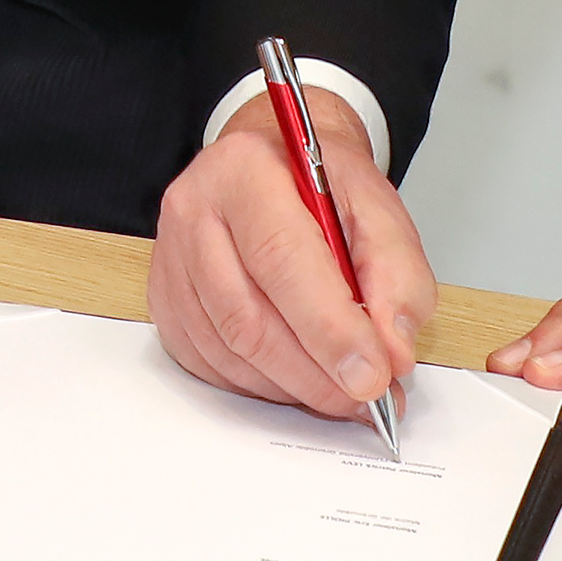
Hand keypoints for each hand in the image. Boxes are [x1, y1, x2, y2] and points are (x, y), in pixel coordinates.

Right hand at [149, 99, 433, 422]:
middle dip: (315, 373)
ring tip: (341, 389)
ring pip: (228, 349)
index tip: (374, 376)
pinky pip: (210, 364)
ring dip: (292, 386)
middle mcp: (193, 210)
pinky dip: (262, 385)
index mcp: (245, 170)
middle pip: (247, 316)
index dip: (329, 328)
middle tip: (367, 395)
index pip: (282, 259)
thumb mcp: (378, 207)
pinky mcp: (164, 300)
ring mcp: (171, 258)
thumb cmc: (322, 186)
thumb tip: (392, 350)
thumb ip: (397, 274)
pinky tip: (298, 376)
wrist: (275, 165)